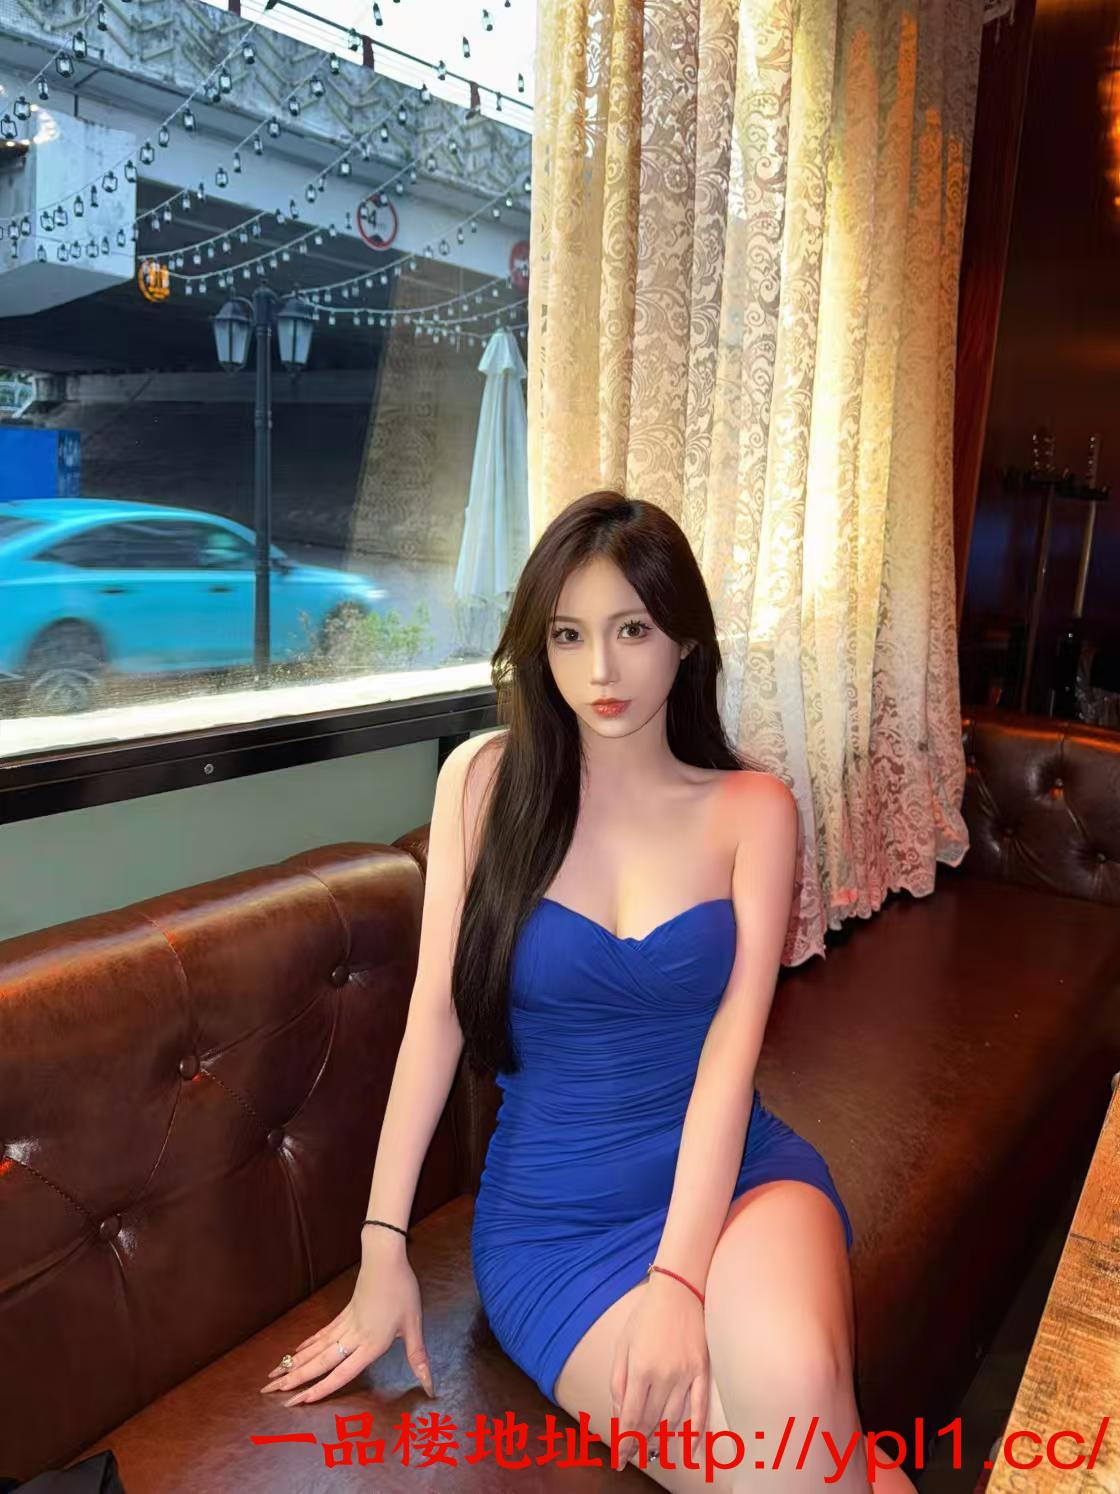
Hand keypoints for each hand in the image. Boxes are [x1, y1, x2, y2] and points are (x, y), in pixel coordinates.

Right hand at [258, 1234, 434, 1404]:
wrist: (386, 1258)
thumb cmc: (402, 1291)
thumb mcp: (414, 1326)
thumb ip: (419, 1358)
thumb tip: (431, 1386)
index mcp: (370, 1344)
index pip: (341, 1373)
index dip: (321, 1389)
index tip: (299, 1401)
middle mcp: (353, 1337)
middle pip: (319, 1362)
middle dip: (294, 1378)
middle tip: (269, 1391)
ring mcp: (345, 1324)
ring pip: (315, 1348)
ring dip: (293, 1362)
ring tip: (272, 1375)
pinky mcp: (344, 1313)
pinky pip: (321, 1333)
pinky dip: (307, 1344)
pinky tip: (295, 1351)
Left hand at [609, 1272, 709, 1470]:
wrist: (679, 1290)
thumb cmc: (646, 1316)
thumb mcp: (623, 1344)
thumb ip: (618, 1381)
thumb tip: (620, 1413)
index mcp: (640, 1369)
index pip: (631, 1417)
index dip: (625, 1442)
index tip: (621, 1459)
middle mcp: (664, 1376)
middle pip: (651, 1421)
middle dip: (640, 1440)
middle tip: (633, 1453)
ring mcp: (686, 1375)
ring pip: (673, 1419)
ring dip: (661, 1436)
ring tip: (652, 1447)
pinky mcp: (702, 1371)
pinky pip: (700, 1408)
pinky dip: (697, 1432)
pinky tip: (693, 1448)